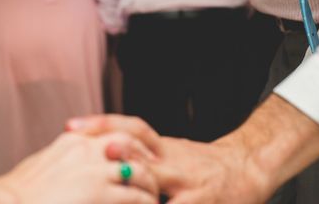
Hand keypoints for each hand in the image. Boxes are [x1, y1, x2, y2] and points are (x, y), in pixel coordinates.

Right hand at [0, 132, 158, 203]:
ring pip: (138, 171)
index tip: (134, 155)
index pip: (108, 131)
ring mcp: (94, 169)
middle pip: (129, 143)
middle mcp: (85, 149)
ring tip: (153, 198)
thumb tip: (58, 165)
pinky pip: (136, 197)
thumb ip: (56, 161)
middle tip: (152, 175)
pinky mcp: (100, 192)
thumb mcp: (37, 167)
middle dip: (143, 158)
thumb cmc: (15, 194)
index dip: (127, 144)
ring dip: (149, 185)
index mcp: (70, 142)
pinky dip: (146, 203)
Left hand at [67, 115, 272, 203]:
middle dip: (118, 155)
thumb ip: (139, 149)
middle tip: (92, 156)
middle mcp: (172, 163)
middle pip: (141, 154)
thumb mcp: (169, 150)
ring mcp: (187, 187)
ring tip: (109, 195)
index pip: (131, 127)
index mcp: (162, 147)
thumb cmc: (199, 164)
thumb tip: (95, 147)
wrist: (247, 168)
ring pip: (154, 190)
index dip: (102, 124)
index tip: (71, 127)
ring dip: (136, 195)